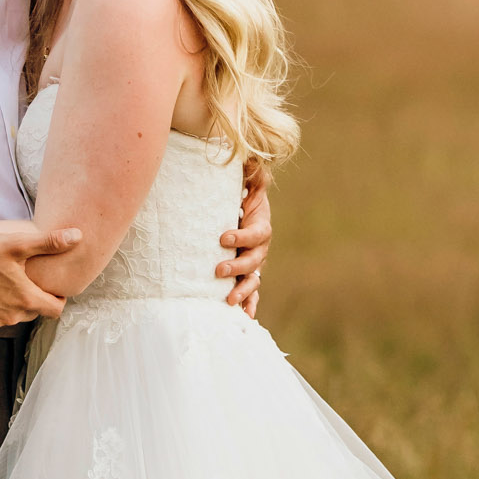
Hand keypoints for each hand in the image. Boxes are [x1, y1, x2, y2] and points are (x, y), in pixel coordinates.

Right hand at [0, 220, 78, 331]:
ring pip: (11, 316)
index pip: (56, 310)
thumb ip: (48, 243)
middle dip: (31, 298)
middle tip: (21, 278)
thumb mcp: (16, 244)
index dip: (57, 299)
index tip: (51, 288)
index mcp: (26, 299)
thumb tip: (77, 237)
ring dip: (10, 304)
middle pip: (33, 312)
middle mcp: (12, 316)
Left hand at [219, 158, 271, 318]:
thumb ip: (251, 174)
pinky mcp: (246, 276)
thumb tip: (253, 160)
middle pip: (255, 261)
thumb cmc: (238, 196)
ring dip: (243, 291)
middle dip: (237, 267)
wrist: (236, 212)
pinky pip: (252, 293)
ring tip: (228, 301)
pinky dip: (249, 305)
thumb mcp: (246, 183)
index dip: (242, 237)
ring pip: (254, 280)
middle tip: (218, 270)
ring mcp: (254, 264)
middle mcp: (260, 248)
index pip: (256, 234)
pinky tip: (244, 317)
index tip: (223, 236)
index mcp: (261, 226)